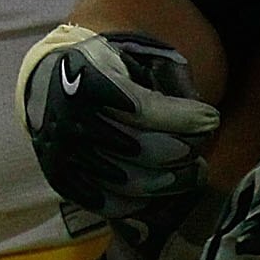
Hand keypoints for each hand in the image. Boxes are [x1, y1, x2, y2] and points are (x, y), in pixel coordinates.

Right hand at [18, 25, 221, 229]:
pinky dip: (144, 202)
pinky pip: (113, 206)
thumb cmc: (107, 69)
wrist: (49, 84)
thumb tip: (201, 120)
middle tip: (198, 146)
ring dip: (173, 181)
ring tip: (191, 170)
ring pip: (133, 184)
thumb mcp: (138, 53)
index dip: (186, 118)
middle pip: (143, 151)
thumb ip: (172, 76)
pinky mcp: (63, 181)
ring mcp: (63, 155)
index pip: (145, 110)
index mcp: (86, 79)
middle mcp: (69, 120)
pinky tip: (159, 186)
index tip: (211, 118)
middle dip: (184, 151)